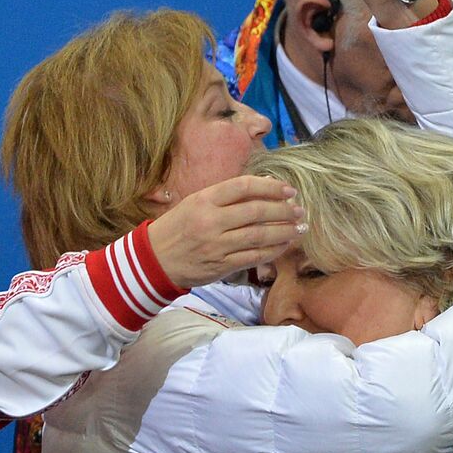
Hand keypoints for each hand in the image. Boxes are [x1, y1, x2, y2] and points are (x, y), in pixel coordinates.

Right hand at [148, 175, 304, 287]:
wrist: (154, 260)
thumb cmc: (176, 228)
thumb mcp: (194, 203)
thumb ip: (226, 196)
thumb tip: (264, 187)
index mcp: (204, 200)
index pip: (244, 187)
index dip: (271, 187)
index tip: (288, 190)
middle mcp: (211, 221)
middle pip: (256, 211)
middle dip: (283, 210)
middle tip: (298, 210)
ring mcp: (217, 245)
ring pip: (259, 235)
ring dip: (283, 231)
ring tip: (298, 227)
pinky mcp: (221, 265)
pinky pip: (254, 257)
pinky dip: (273, 251)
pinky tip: (284, 245)